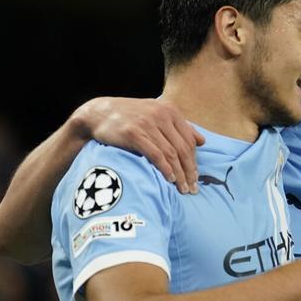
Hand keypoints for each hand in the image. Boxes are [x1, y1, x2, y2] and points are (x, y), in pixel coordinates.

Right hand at [72, 97, 203, 193]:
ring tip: (183, 189)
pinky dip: (165, 168)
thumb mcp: (157, 115)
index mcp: (170, 111)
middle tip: (193, 189)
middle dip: (190, 171)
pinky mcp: (134, 134)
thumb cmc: (130, 116)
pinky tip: (170, 179)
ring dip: (180, 174)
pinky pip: (156, 154)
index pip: (189, 140)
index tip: (196, 178)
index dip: (194, 161)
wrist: (98, 113)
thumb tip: (203, 141)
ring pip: (171, 153)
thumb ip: (180, 127)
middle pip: (183, 149)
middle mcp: (161, 115)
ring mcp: (147, 124)